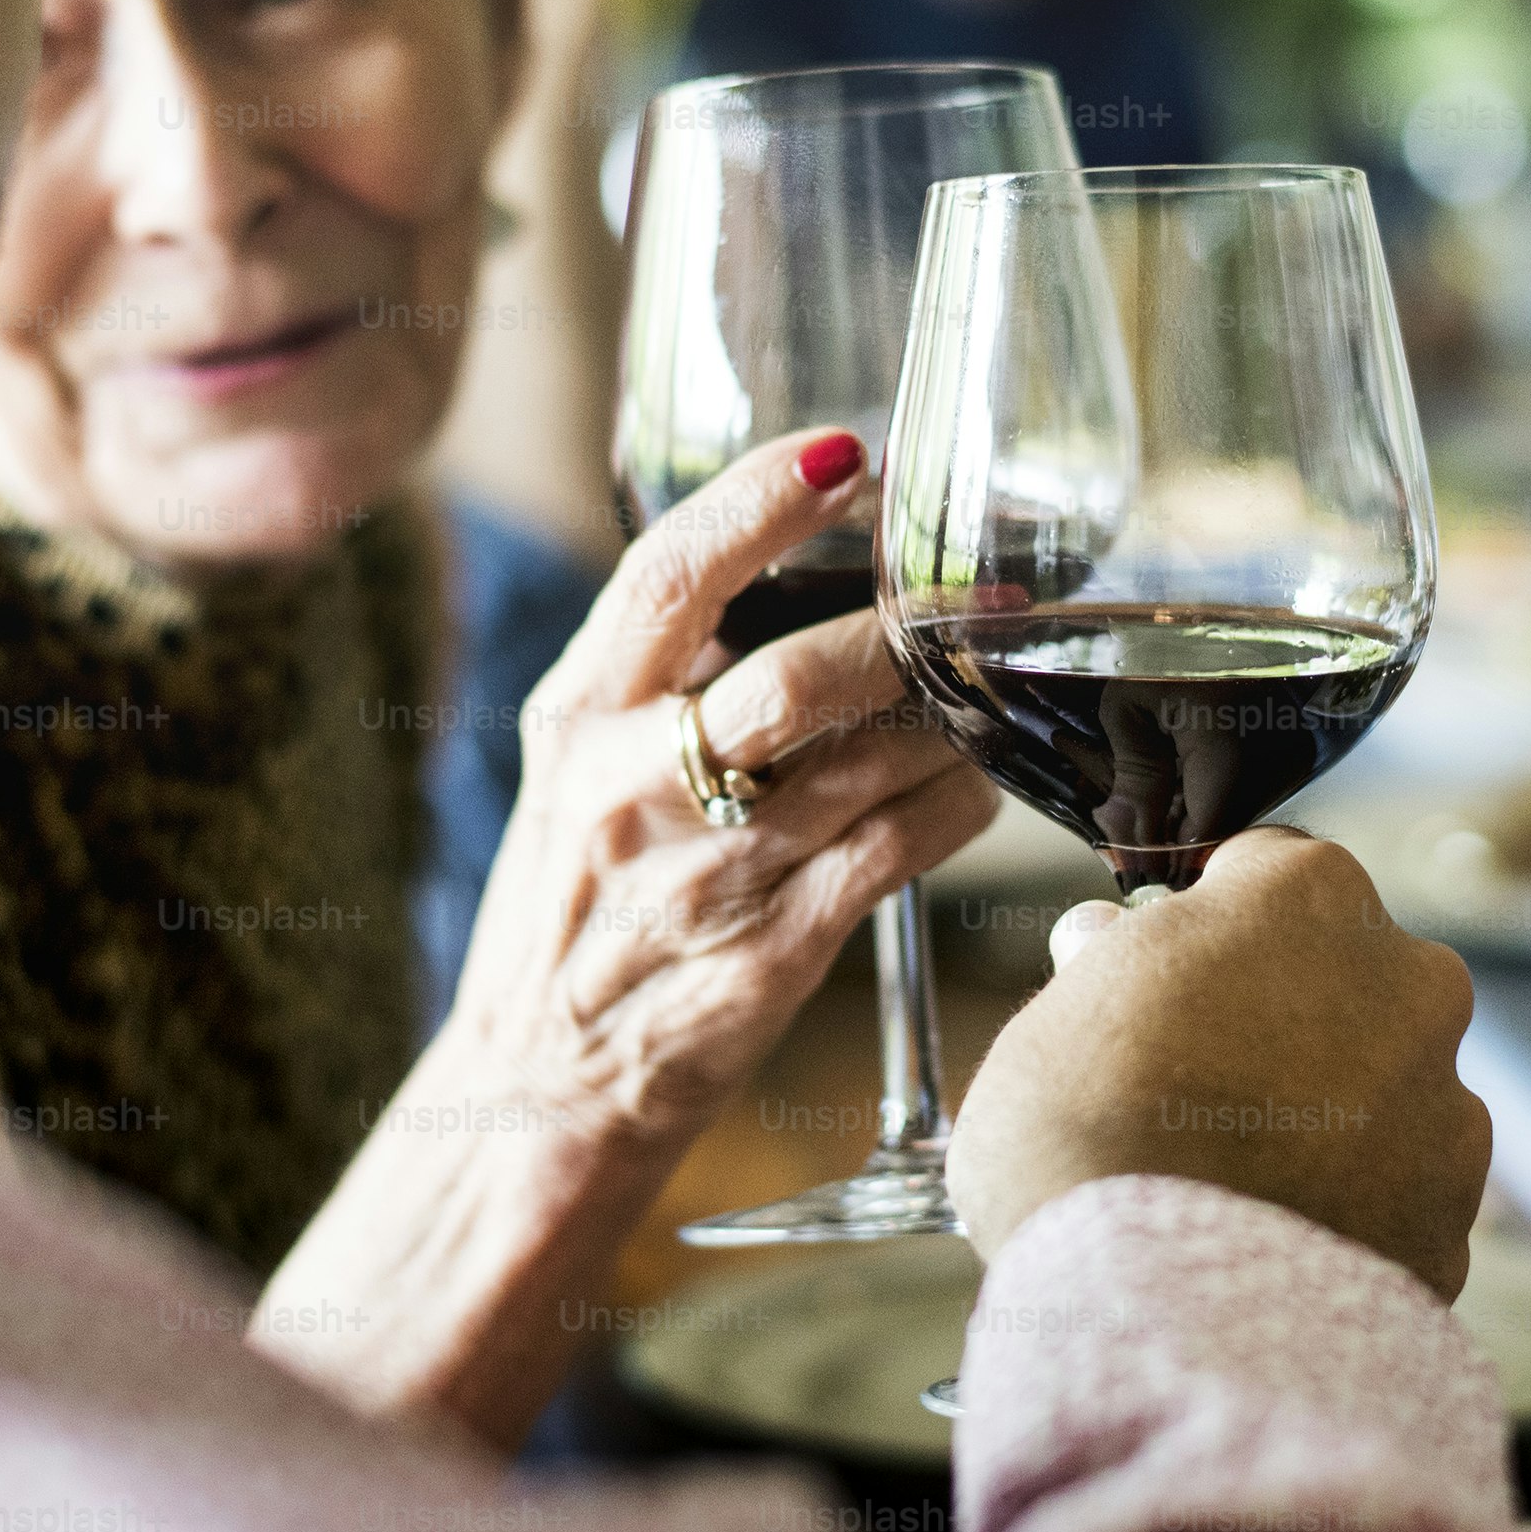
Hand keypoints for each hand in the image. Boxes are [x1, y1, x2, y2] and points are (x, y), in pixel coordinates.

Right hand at [442, 429, 997, 1144]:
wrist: (540, 1081)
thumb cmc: (581, 899)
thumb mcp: (582, 765)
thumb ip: (667, 672)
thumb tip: (812, 548)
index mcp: (576, 718)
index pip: (668, 579)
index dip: (760, 501)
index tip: (847, 450)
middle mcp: (629, 793)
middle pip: (787, 679)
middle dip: (896, 632)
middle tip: (970, 594)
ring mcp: (704, 880)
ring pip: (865, 764)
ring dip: (948, 713)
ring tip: (990, 673)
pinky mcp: (771, 952)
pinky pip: (897, 850)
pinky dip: (957, 799)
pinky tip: (979, 773)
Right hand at [947, 830, 1490, 1299]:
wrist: (1145, 1309)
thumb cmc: (1077, 1134)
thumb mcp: (1059, 1013)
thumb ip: (1110, 968)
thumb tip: (1112, 947)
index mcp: (1311, 894)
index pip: (1271, 873)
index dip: (1216, 925)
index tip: (1178, 974)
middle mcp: (1409, 981)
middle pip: (1355, 982)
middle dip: (1296, 1023)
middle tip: (1205, 1089)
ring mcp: (1446, 1107)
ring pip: (1390, 1099)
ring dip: (1332, 1128)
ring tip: (1235, 1192)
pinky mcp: (1453, 1223)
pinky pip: (1399, 1207)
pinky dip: (1350, 1223)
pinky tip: (1273, 1256)